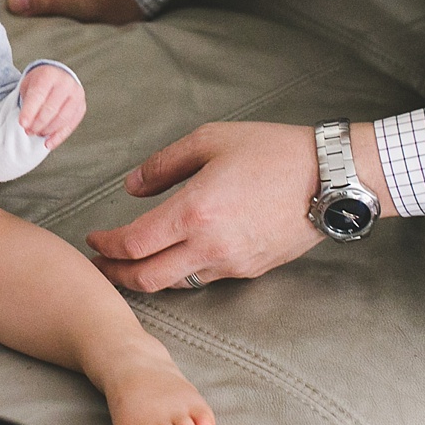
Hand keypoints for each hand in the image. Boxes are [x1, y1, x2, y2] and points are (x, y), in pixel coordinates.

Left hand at [19, 65, 84, 149]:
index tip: (22, 124)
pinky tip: (48, 143)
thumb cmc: (40, 83)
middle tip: (28, 130)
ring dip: (47, 130)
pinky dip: (58, 137)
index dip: (30, 111)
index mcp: (49, 75)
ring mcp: (76, 95)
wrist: (57, 77)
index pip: (39, 95)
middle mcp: (65, 83)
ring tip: (37, 133)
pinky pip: (70, 126)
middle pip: (51, 109)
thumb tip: (27, 125)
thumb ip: (27, 103)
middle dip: (37, 123)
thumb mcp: (28, 86)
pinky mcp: (81, 107)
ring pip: (62, 119)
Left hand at [86, 122, 323, 289]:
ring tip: (131, 264)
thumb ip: (163, 165)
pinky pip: (205, 278)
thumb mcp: (210, 140)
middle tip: (99, 267)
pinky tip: (175, 258)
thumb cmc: (273, 151)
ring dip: (147, 277)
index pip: (133, 244)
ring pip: (176, 284)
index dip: (106, 247)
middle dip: (116, 276)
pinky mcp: (251, 270)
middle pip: (147, 278)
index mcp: (194, 212)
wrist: (331, 179)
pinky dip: (181, 273)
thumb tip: (132, 188)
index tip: (94, 240)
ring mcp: (233, 263)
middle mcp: (210, 246)